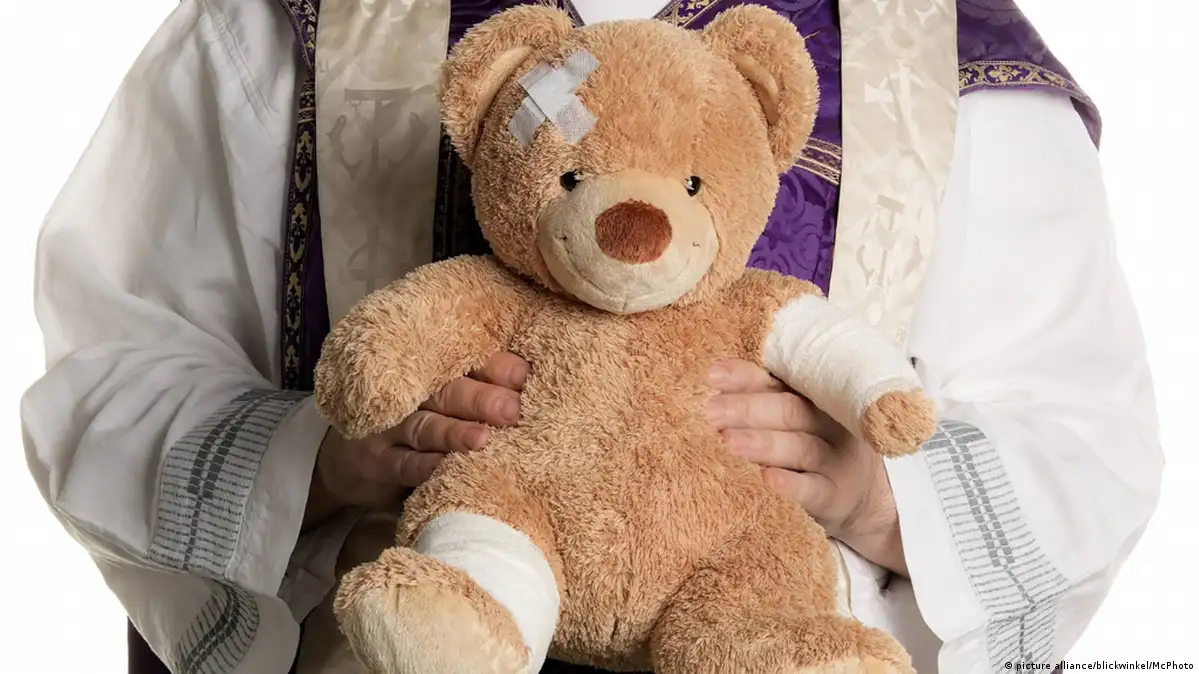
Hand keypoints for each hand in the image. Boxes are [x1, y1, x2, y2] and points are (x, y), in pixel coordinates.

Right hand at [303, 352, 528, 529]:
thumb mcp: (431, 399)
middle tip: (512, 409)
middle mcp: (409, 394)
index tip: (523, 374)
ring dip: (455, 433)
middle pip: (446, 392)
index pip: (462, 361)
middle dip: (481, 399)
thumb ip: (469, 387)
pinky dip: (427, 467)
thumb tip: (528, 384)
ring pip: (426, 427)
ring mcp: (389, 429)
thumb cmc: (405, 422)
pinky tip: (448, 469)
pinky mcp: (378, 464)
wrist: (340, 460)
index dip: (493, 366)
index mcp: (428, 371)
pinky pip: (405, 465)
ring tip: (483, 439)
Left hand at [705, 359, 907, 575]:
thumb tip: (712, 381)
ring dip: (764, 443)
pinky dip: (791, 485)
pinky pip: (814, 490)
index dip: (746, 377)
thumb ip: (762, 399)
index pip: (779, 381)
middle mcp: (828, 423)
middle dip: (747, 409)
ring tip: (728, 441)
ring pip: (800, 448)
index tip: (713, 374)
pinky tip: (767, 480)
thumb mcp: (795, 420)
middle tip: (711, 410)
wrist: (865, 500)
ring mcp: (835, 461)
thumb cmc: (814, 447)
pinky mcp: (835, 496)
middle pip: (790, 411)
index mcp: (814, 397)